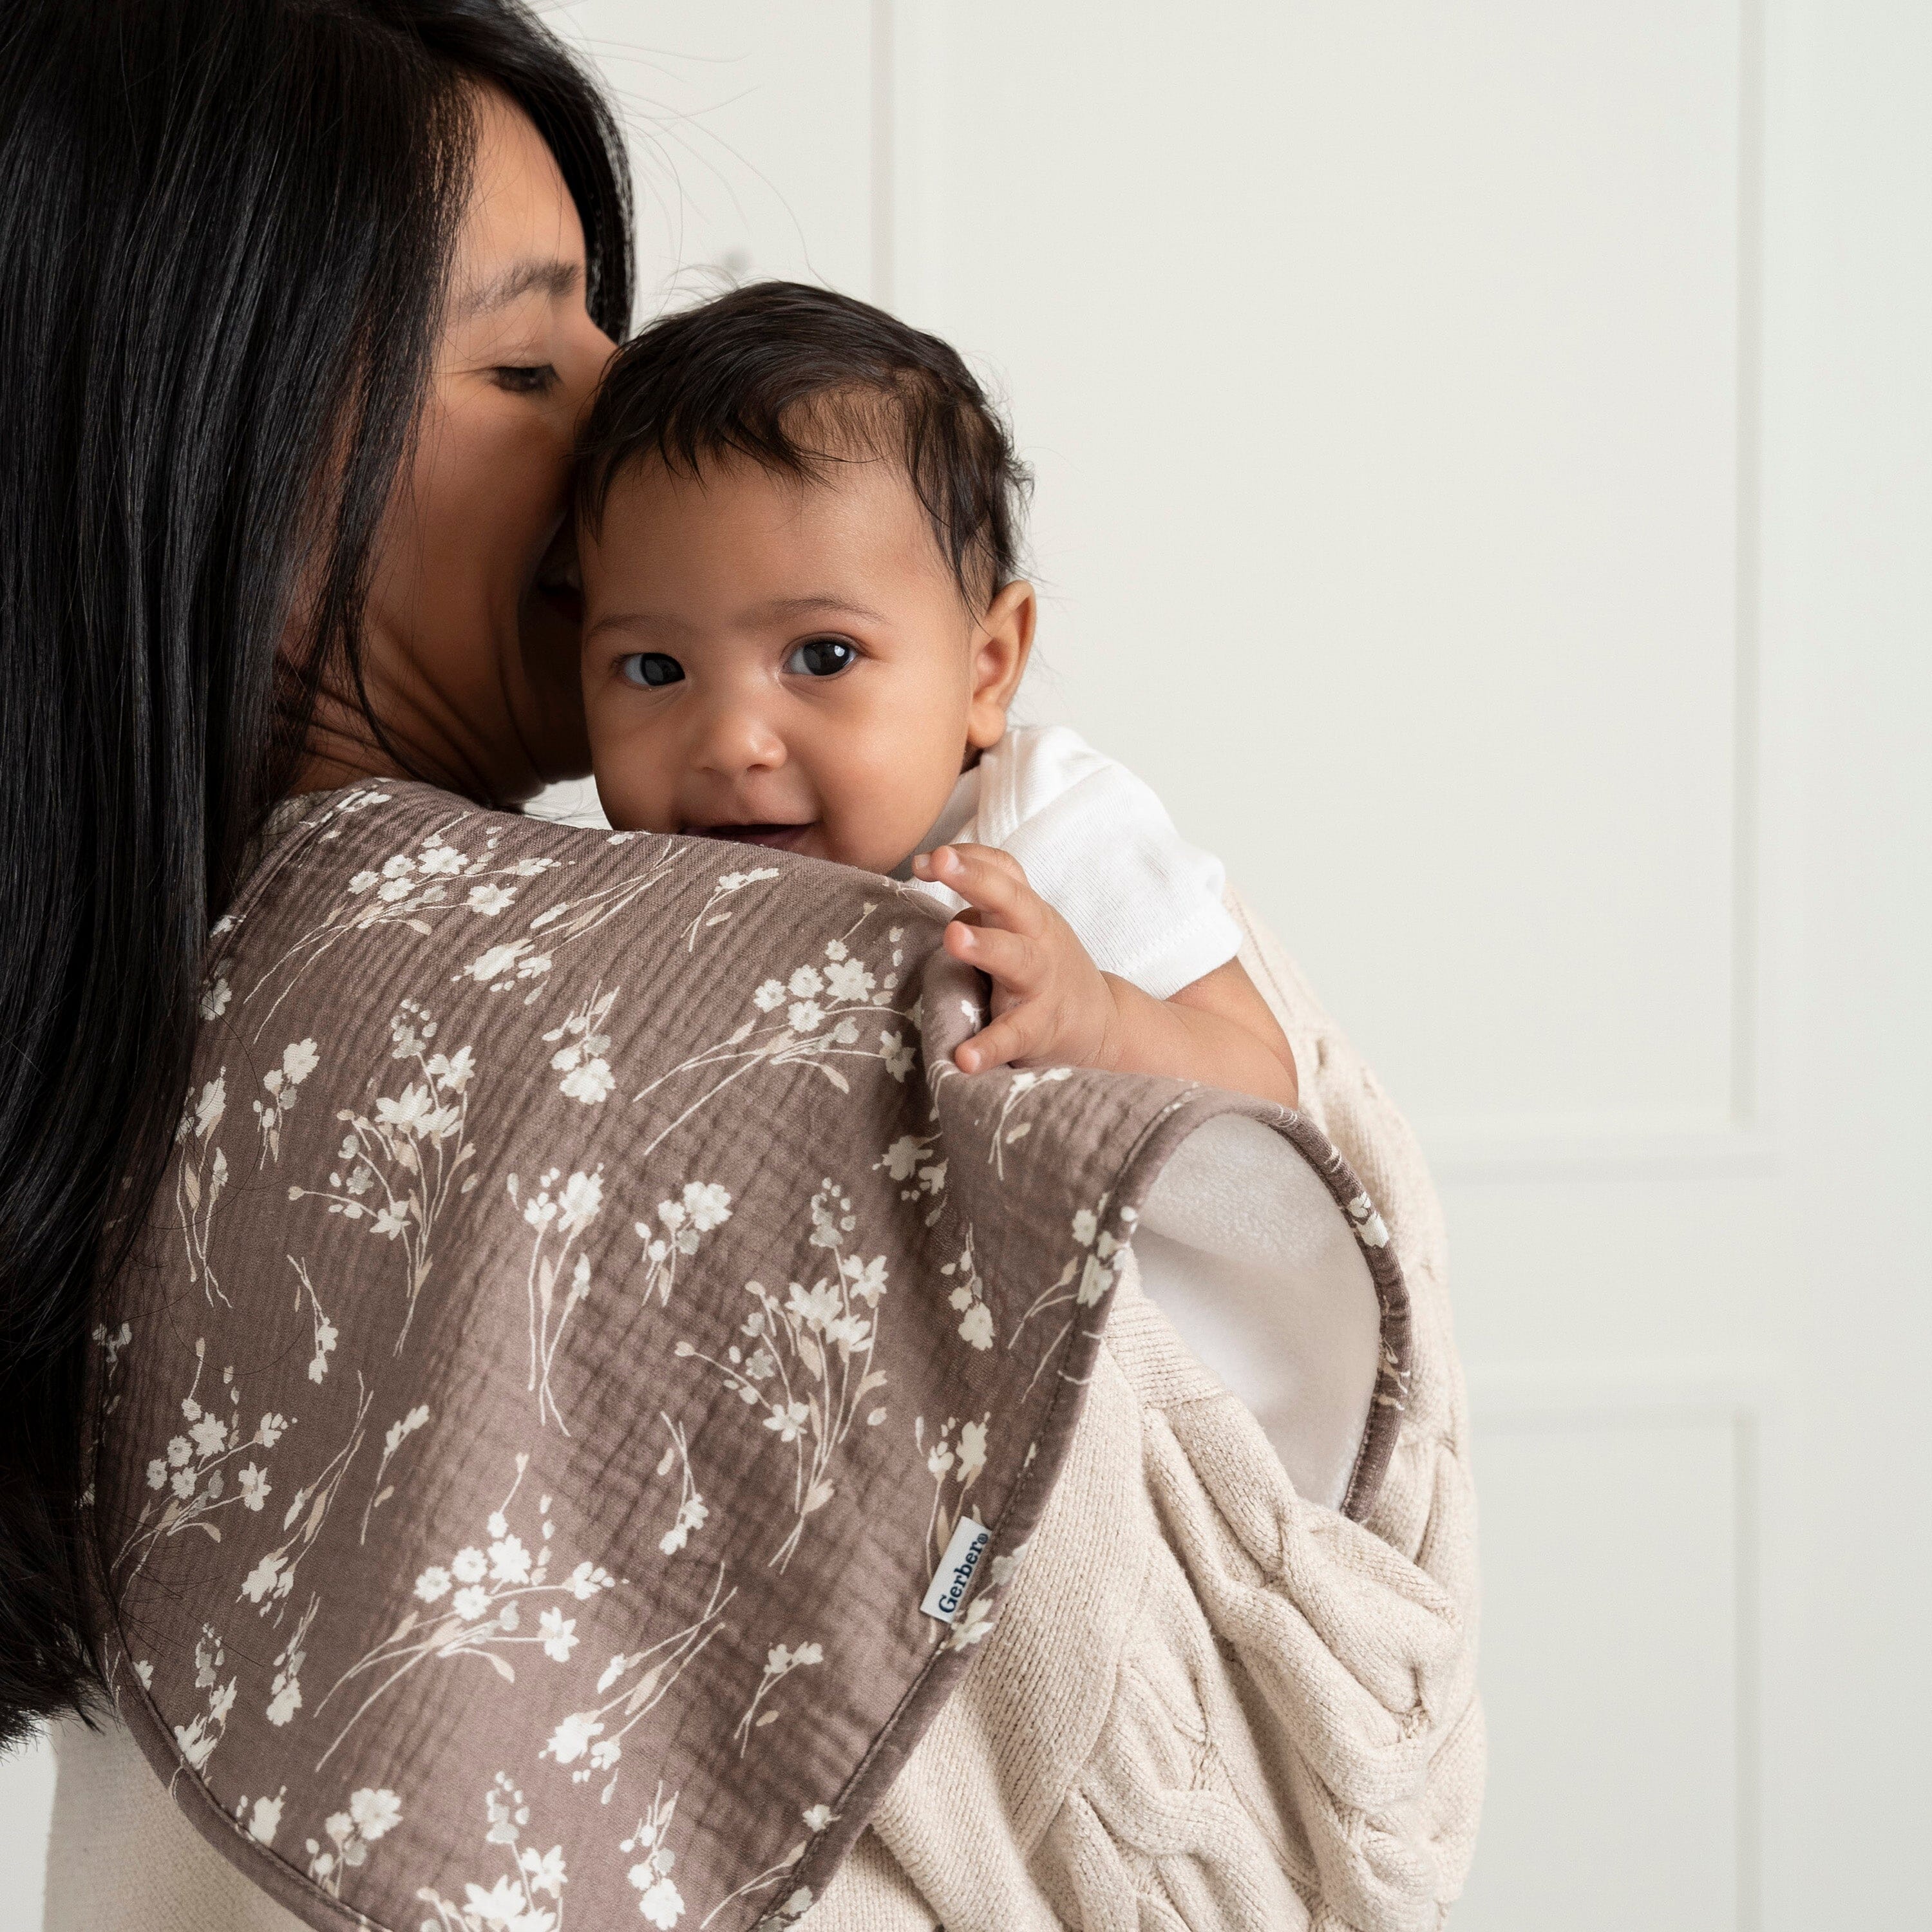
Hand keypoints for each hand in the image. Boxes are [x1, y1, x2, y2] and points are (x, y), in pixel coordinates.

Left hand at [912, 844, 1119, 1074]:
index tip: (926, 858)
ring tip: (953, 937)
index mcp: (1029, 912)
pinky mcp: (1039, 1029)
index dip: (968, 857)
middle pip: (1011, 900)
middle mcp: (1038, 939)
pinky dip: (989, 1046)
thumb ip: (983, 901)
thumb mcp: (1024, 926)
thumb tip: (926, 875)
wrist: (1102, 1024)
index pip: (1004, 871)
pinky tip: (963, 1058)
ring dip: (986, 945)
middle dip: (975, 878)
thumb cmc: (1045, 966)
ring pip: (1017, 959)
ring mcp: (1041, 984)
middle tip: (940, 861)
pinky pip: (1013, 1036)